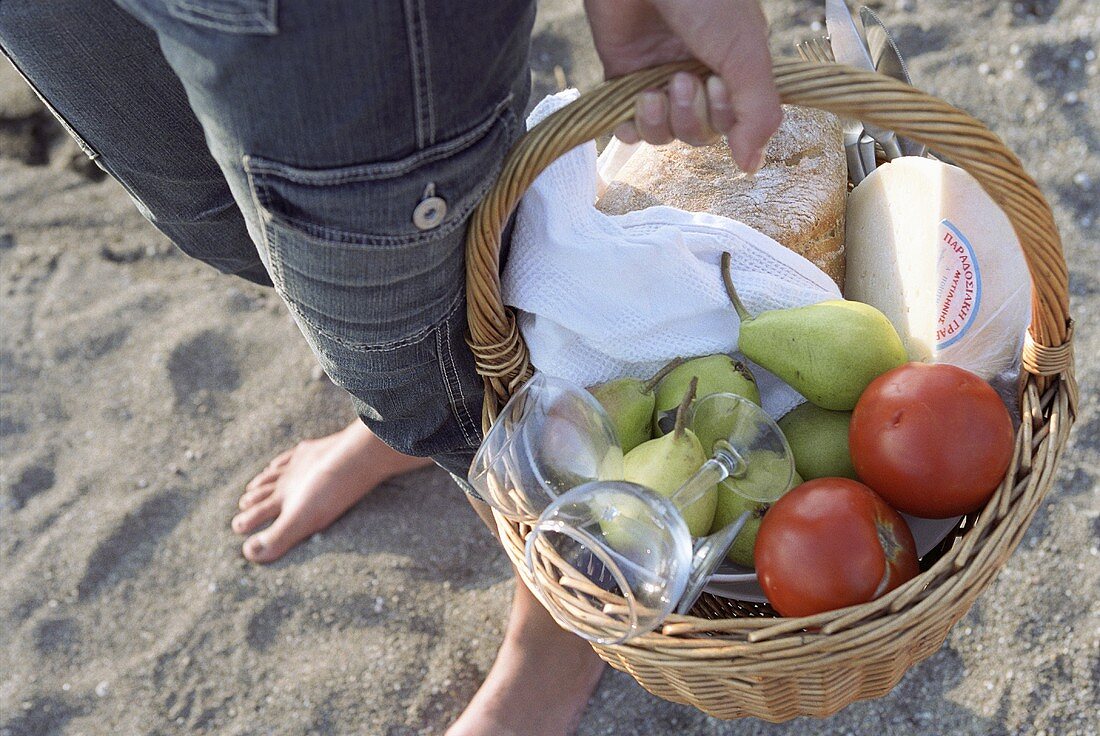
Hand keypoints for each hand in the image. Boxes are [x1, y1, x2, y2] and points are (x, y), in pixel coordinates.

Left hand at [584, 0, 781, 172]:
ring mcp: (662, 79)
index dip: (725, 116)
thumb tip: (752, 166)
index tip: (718, 82)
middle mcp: (701, 75)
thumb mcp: (745, 52)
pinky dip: (633, 125)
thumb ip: (757, 112)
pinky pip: (630, 130)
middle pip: (700, 134)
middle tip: (684, 79)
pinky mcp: (625, 81)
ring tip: (655, 88)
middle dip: (692, 116)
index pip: (736, 124)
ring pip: (666, 135)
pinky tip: (637, 99)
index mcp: (736, 66)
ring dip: (661, 121)